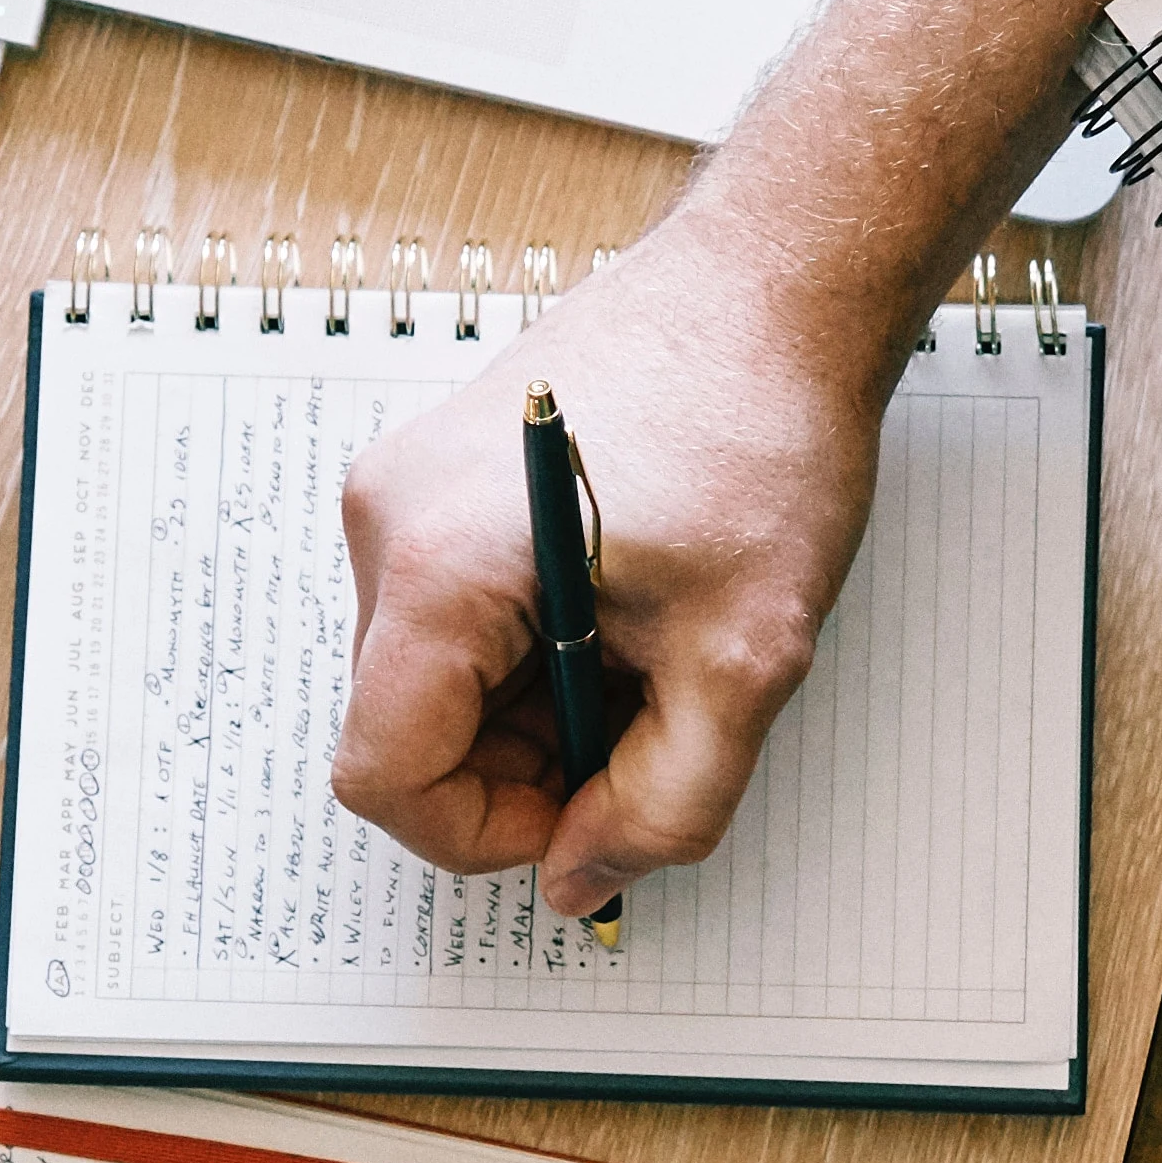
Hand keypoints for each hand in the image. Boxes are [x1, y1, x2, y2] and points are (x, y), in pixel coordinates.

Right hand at [336, 248, 903, 912]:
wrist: (776, 281)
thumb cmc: (761, 430)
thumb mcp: (744, 660)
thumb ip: (663, 806)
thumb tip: (585, 881)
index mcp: (440, 567)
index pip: (385, 777)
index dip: (484, 834)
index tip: (585, 815)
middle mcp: (392, 521)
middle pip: (410, 728)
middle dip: (524, 765)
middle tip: (651, 723)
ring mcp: (408, 490)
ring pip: (438, 677)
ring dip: (538, 704)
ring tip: (653, 647)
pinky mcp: (442, 475)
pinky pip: (460, 614)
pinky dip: (537, 645)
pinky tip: (630, 602)